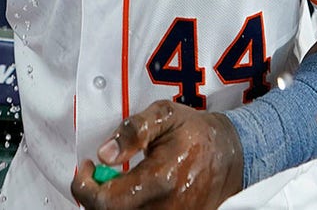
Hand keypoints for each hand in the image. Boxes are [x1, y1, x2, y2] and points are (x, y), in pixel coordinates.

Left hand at [71, 100, 242, 209]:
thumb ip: (133, 131)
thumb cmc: (195, 133)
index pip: (106, 202)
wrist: (232, 154)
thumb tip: (105, 154)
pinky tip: (134, 192)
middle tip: (97, 174)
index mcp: (162, 178)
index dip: (84, 187)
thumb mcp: (164, 115)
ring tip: (118, 181)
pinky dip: (130, 206)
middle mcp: (168, 207)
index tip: (86, 167)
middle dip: (95, 195)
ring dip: (112, 202)